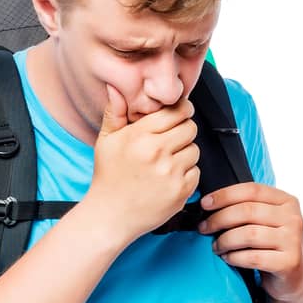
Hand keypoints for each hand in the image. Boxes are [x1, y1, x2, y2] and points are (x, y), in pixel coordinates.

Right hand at [88, 86, 200, 239]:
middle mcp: (157, 152)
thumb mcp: (106, 141)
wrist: (111, 216)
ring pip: (194, 150)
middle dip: (183, 131)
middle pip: (190, 128)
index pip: (176, 111)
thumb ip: (115, 112)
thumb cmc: (108, 176)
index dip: (181, 110)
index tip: (179, 114)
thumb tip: (116, 87)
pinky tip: (169, 178)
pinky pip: (196, 172)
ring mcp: (170, 173)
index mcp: (139, 136)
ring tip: (166, 162)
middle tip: (171, 140)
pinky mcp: (181, 192)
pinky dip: (187, 174)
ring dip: (185, 153)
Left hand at [198, 183, 302, 302]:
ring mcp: (293, 240)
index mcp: (287, 201)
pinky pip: (253, 257)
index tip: (205, 204)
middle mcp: (294, 218)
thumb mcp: (267, 222)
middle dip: (219, 219)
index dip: (225, 195)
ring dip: (225, 241)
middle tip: (204, 228)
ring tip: (216, 246)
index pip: (252, 190)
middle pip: (247, 211)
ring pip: (248, 234)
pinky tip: (228, 258)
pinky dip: (235, 257)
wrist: (293, 278)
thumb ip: (248, 208)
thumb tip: (210, 204)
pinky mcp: (289, 262)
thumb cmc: (273, 247)